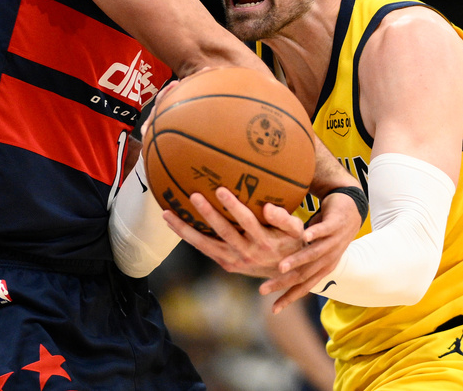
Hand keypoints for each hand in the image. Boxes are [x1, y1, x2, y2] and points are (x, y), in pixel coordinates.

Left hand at [163, 187, 304, 278]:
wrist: (288, 273)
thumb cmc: (293, 243)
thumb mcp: (296, 231)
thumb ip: (284, 219)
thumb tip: (268, 207)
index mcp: (264, 242)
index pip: (247, 222)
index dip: (234, 207)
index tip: (221, 190)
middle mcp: (247, 253)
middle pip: (222, 232)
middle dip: (207, 214)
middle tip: (193, 195)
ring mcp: (234, 261)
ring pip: (205, 245)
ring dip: (185, 230)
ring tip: (167, 214)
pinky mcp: (227, 264)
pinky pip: (205, 250)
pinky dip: (189, 238)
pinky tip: (175, 225)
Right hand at [260, 190, 361, 312]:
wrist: (351, 209)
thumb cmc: (326, 230)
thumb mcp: (313, 248)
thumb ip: (298, 258)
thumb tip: (276, 268)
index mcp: (323, 267)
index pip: (304, 287)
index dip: (289, 298)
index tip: (273, 309)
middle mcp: (328, 258)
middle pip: (304, 274)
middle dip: (283, 283)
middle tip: (263, 289)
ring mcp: (333, 242)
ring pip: (314, 254)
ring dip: (297, 261)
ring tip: (280, 267)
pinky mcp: (336, 224)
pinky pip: (324, 230)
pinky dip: (315, 234)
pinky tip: (304, 237)